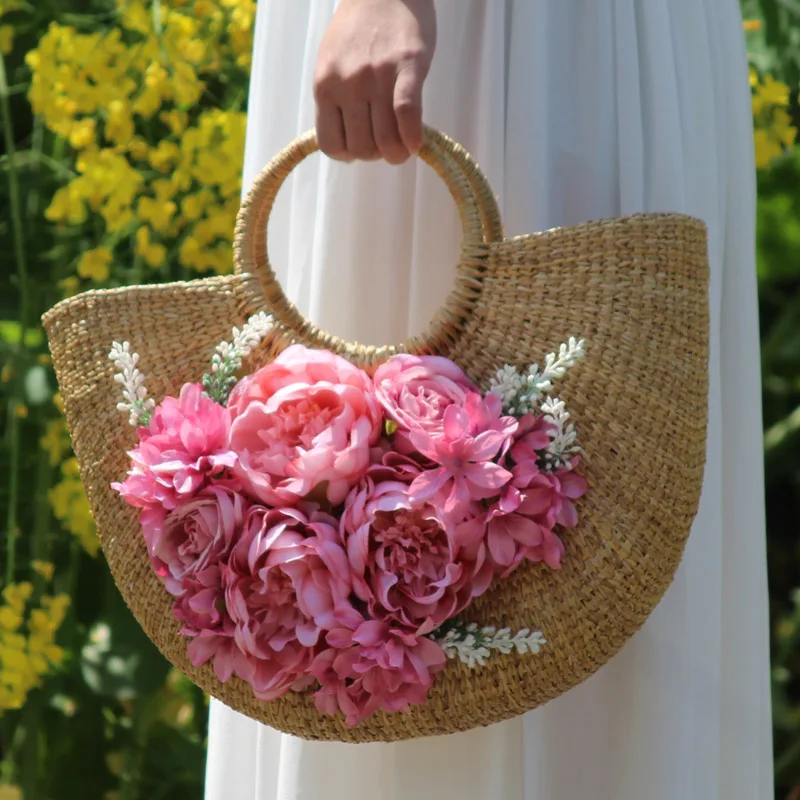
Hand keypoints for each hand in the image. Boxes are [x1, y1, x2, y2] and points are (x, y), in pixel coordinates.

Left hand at [313, 0, 436, 163]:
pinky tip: (417, 143)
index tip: (361, 146)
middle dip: (377, 154)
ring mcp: (377, 76)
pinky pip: (407, 114)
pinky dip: (412, 137)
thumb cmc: (358, 30)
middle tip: (387, 142)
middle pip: (362, 149)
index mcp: (325, 86)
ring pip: (386, 141)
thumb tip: (347, 140)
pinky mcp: (408, 67)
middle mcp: (348, 84)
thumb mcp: (332, 66)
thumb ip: (336, 99)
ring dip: (398, 152)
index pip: (331, 145)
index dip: (349, 154)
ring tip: (404, 145)